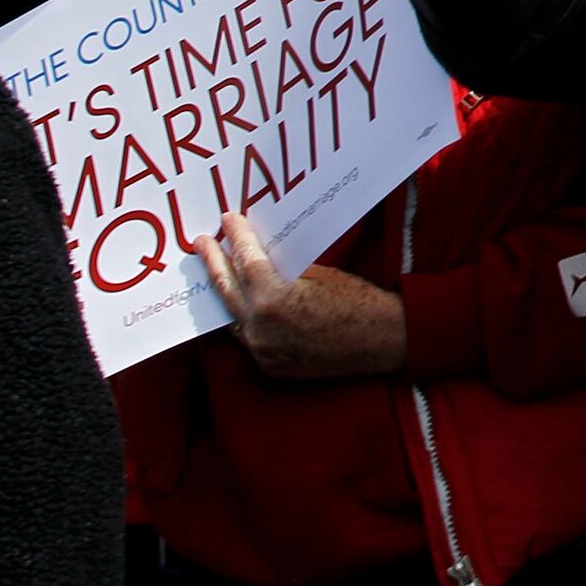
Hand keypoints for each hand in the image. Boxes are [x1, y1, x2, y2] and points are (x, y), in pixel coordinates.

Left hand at [198, 213, 408, 377]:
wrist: (383, 341)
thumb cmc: (357, 301)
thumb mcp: (318, 274)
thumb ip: (283, 269)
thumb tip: (261, 257)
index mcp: (272, 299)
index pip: (246, 260)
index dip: (237, 237)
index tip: (228, 220)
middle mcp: (259, 328)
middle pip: (227, 288)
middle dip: (213, 262)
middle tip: (202, 243)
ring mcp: (262, 350)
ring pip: (232, 316)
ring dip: (226, 291)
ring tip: (218, 271)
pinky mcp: (269, 366)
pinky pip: (248, 337)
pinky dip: (244, 317)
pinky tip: (242, 303)